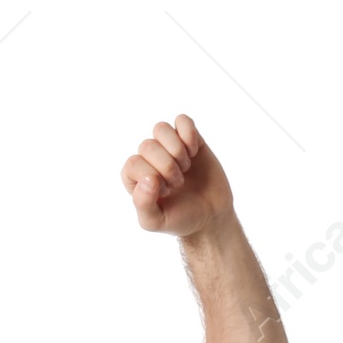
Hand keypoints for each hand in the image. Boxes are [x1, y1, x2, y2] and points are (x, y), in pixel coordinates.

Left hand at [120, 116, 232, 238]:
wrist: (210, 216)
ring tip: (185, 166)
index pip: (132, 164)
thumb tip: (148, 179)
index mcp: (135, 178)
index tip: (167, 192)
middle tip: (178, 183)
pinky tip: (194, 151)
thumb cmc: (179, 219)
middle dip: (166, 166)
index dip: (151, 176)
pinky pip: (182, 120)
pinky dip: (189, 134)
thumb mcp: (155, 221)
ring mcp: (169, 147)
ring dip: (176, 148)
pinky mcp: (190, 139)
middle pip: (147, 145)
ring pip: (160, 128)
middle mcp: (149, 160)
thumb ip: (143, 204)